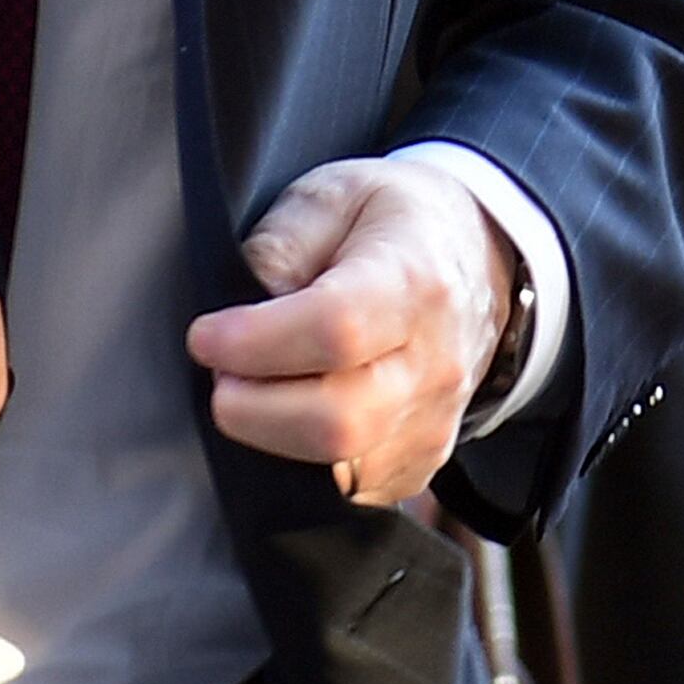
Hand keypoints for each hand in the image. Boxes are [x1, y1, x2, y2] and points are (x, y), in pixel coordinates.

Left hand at [185, 156, 515, 506]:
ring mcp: (434, 422)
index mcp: (412, 282)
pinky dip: (303, 461)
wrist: (477, 256)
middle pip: (336, 422)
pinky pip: (350, 488)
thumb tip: (238, 313)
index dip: (254, 343)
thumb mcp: (331, 195)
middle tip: (221, 373)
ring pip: (339, 468)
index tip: (205, 337)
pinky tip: (290, 410)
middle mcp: (434, 363)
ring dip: (272, 437)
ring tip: (254, 387)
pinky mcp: (422, 462)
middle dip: (251, 410)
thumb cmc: (393, 221)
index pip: (333, 332)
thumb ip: (278, 247)